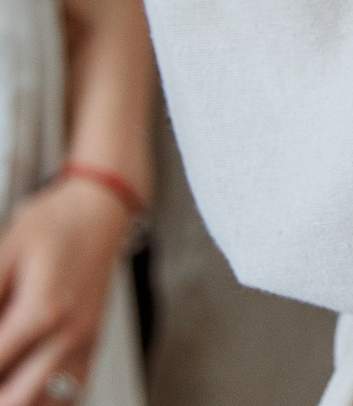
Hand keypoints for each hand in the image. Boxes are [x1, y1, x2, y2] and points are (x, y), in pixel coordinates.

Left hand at [0, 180, 130, 405]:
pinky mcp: (92, 344)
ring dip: (15, 397)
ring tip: (4, 379)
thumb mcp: (4, 252)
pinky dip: (44, 400)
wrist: (102, 206)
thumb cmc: (55, 222)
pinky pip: (71, 393)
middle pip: (15, 398)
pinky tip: (25, 390)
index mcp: (43, 311)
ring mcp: (84, 342)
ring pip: (44, 402)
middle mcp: (69, 334)